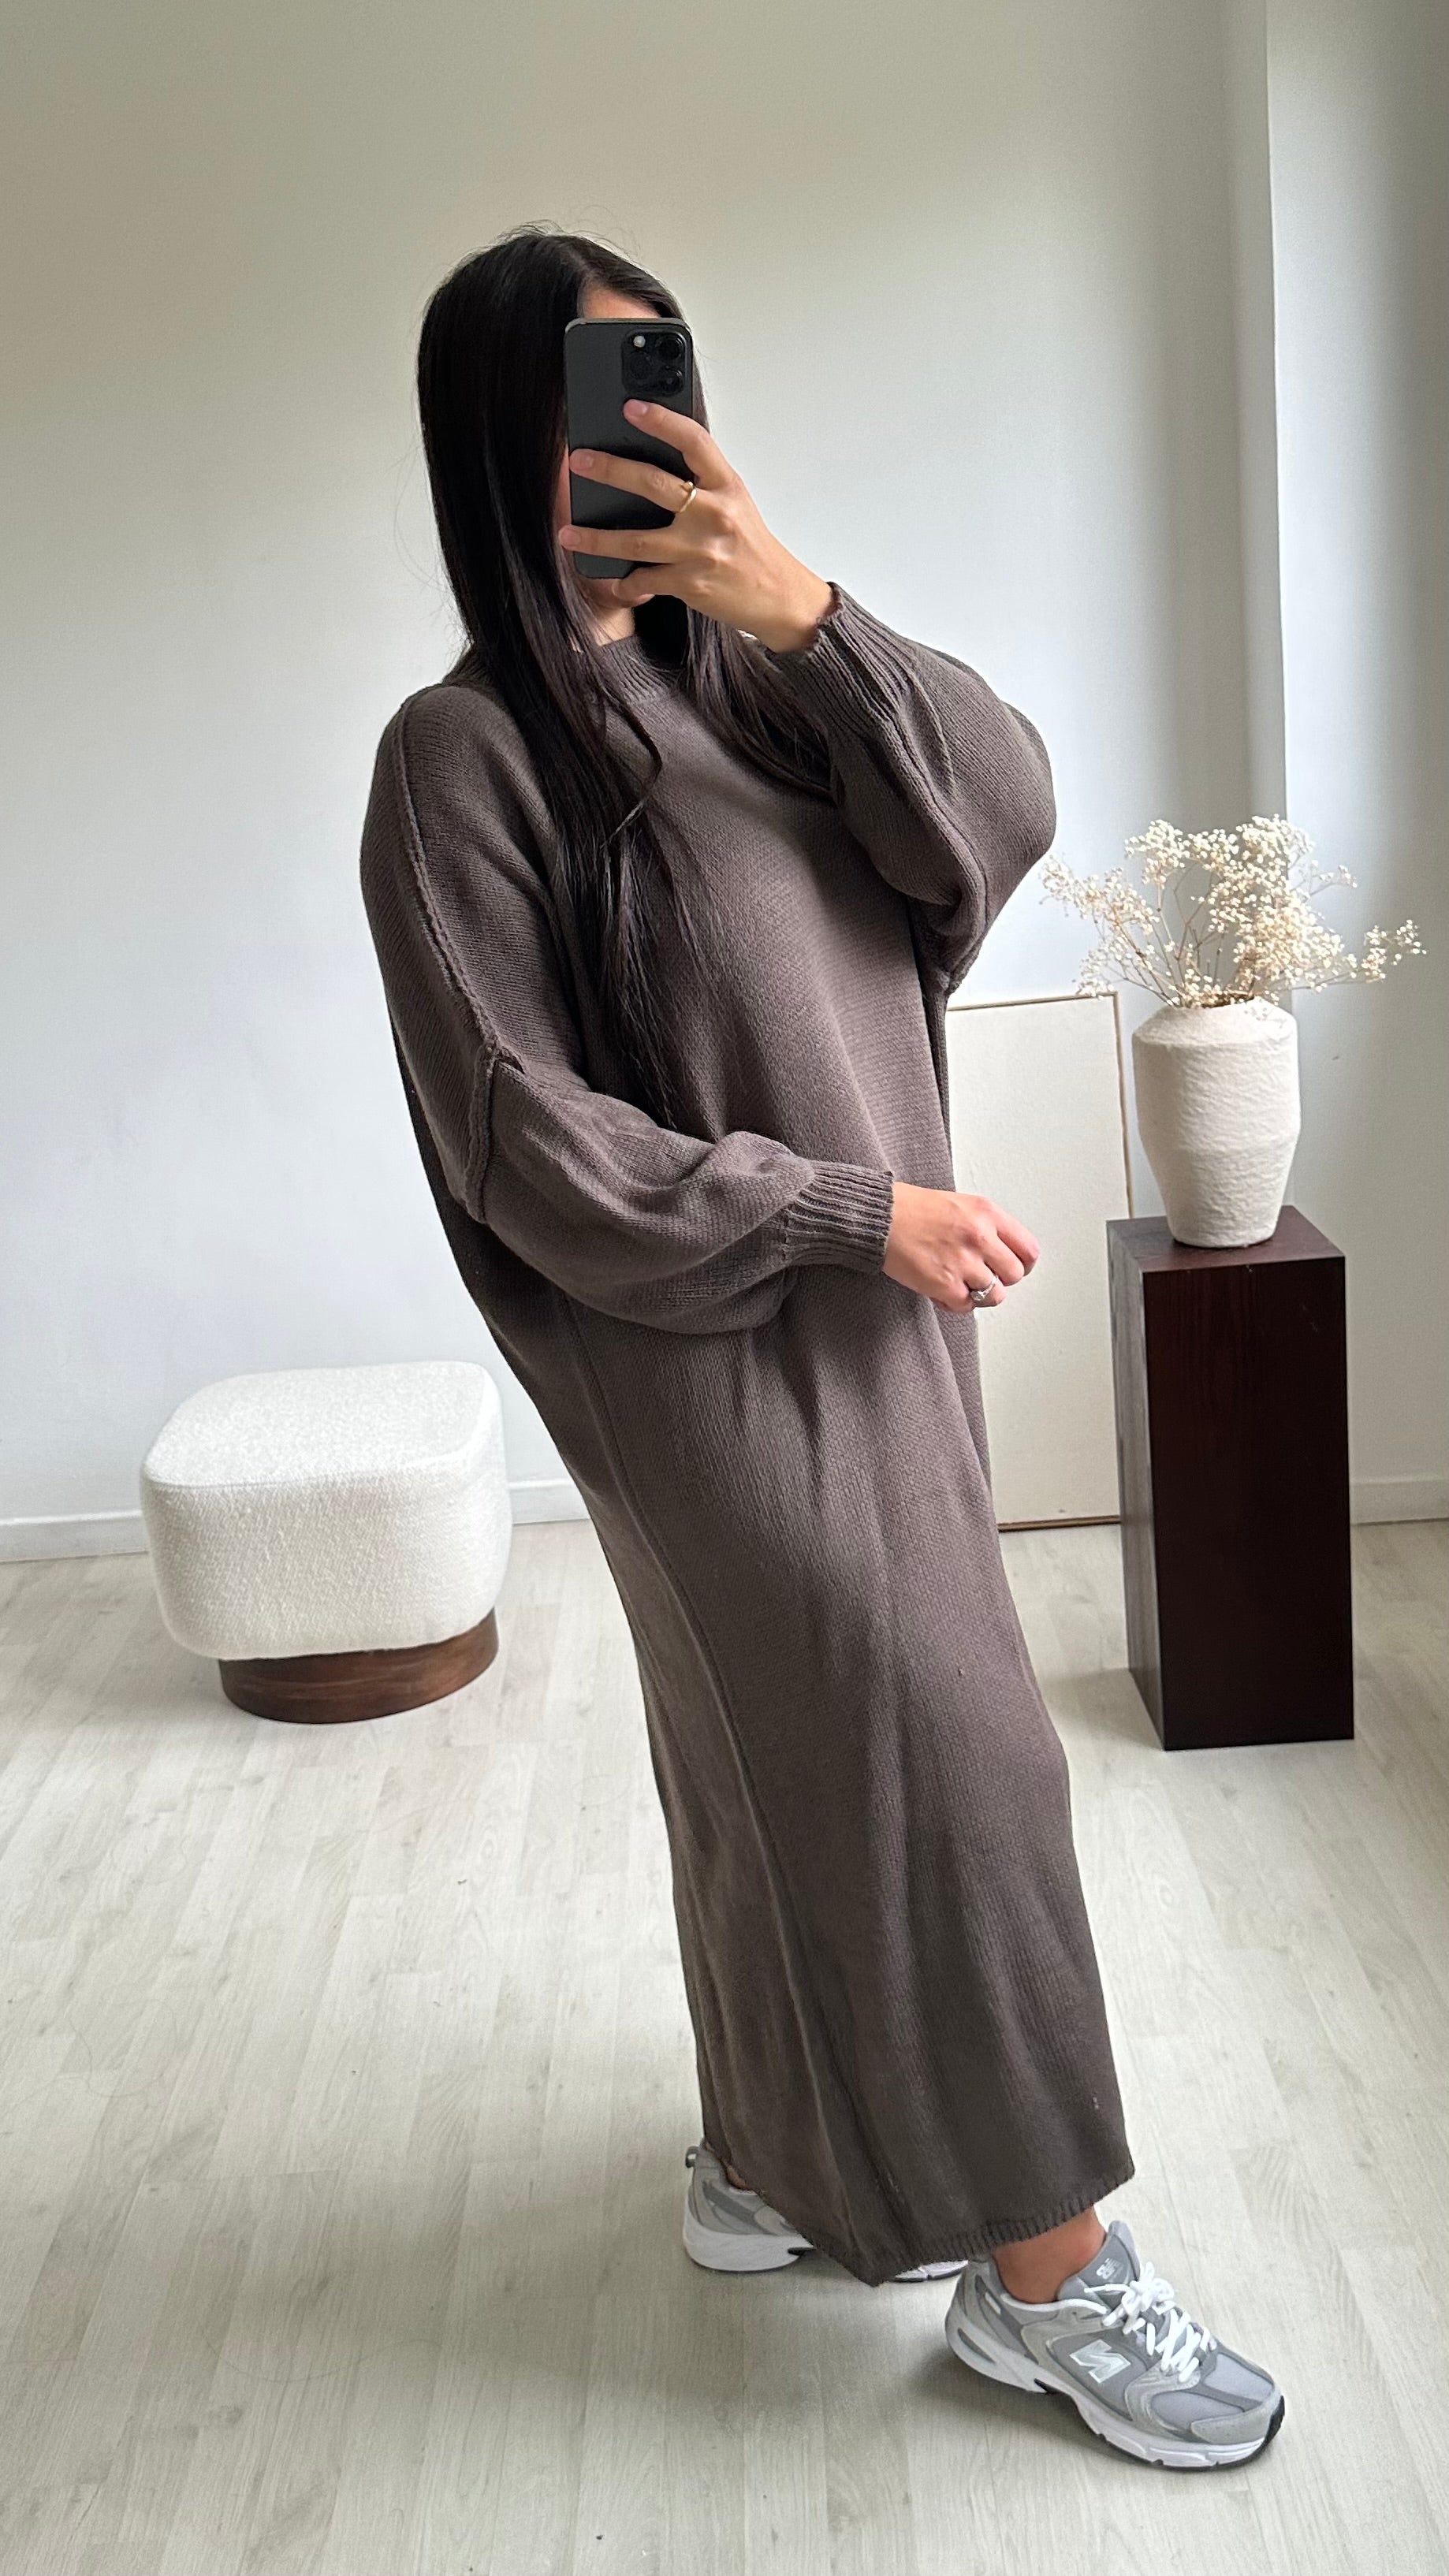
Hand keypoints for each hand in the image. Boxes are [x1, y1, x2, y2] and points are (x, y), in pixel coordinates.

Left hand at [560, 401, 834, 653]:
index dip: (661, 421)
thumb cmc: (751, 547)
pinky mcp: (691, 584)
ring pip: (637, 541)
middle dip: (611, 470)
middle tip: (579, 461)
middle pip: (654, 484)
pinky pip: (646, 581)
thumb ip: (702, 482)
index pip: (693, 442)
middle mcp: (714, 514)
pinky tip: (612, 581)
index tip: (631, 408)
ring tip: (568, 532)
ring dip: (597, 538)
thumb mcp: (735, 502)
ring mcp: (701, 551)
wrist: (779, 597)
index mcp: (726, 485)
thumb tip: (654, 458)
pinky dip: (625, 584)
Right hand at [883, 1185, 1039, 1313]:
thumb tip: (1005, 1252)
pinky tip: (944, 1288)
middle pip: (1014, 1275)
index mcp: (988, 1213)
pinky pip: (966, 1306)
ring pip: (994, 1295)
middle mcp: (980, 1237)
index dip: (1022, 1264)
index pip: (1028, 1250)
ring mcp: (963, 1262)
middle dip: (1000, 1278)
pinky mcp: (944, 1284)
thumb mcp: (963, 1204)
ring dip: (978, 1292)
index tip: (1012, 1268)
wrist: (881, 1217)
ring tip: (961, 1281)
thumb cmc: (914, 1209)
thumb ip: (989, 1226)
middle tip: (982, 1274)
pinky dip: (956, 1301)